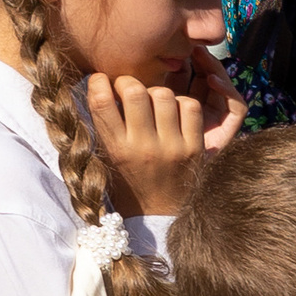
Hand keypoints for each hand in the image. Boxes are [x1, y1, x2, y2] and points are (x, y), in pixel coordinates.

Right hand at [86, 55, 240, 216]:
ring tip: (153, 101)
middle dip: (128, 82)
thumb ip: (104, 120)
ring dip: (156, 91)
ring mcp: (172, 148)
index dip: (99, 82)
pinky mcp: (195, 149)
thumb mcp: (107, 152)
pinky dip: (182, 102)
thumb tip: (102, 81)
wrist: (159, 214)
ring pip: (164, 94)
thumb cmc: (129, 177)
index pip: (101, 101)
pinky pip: (191, 107)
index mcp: (117, 148)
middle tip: (129, 89)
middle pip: (135, 91)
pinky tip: (174, 111)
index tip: (102, 81)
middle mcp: (144, 148)